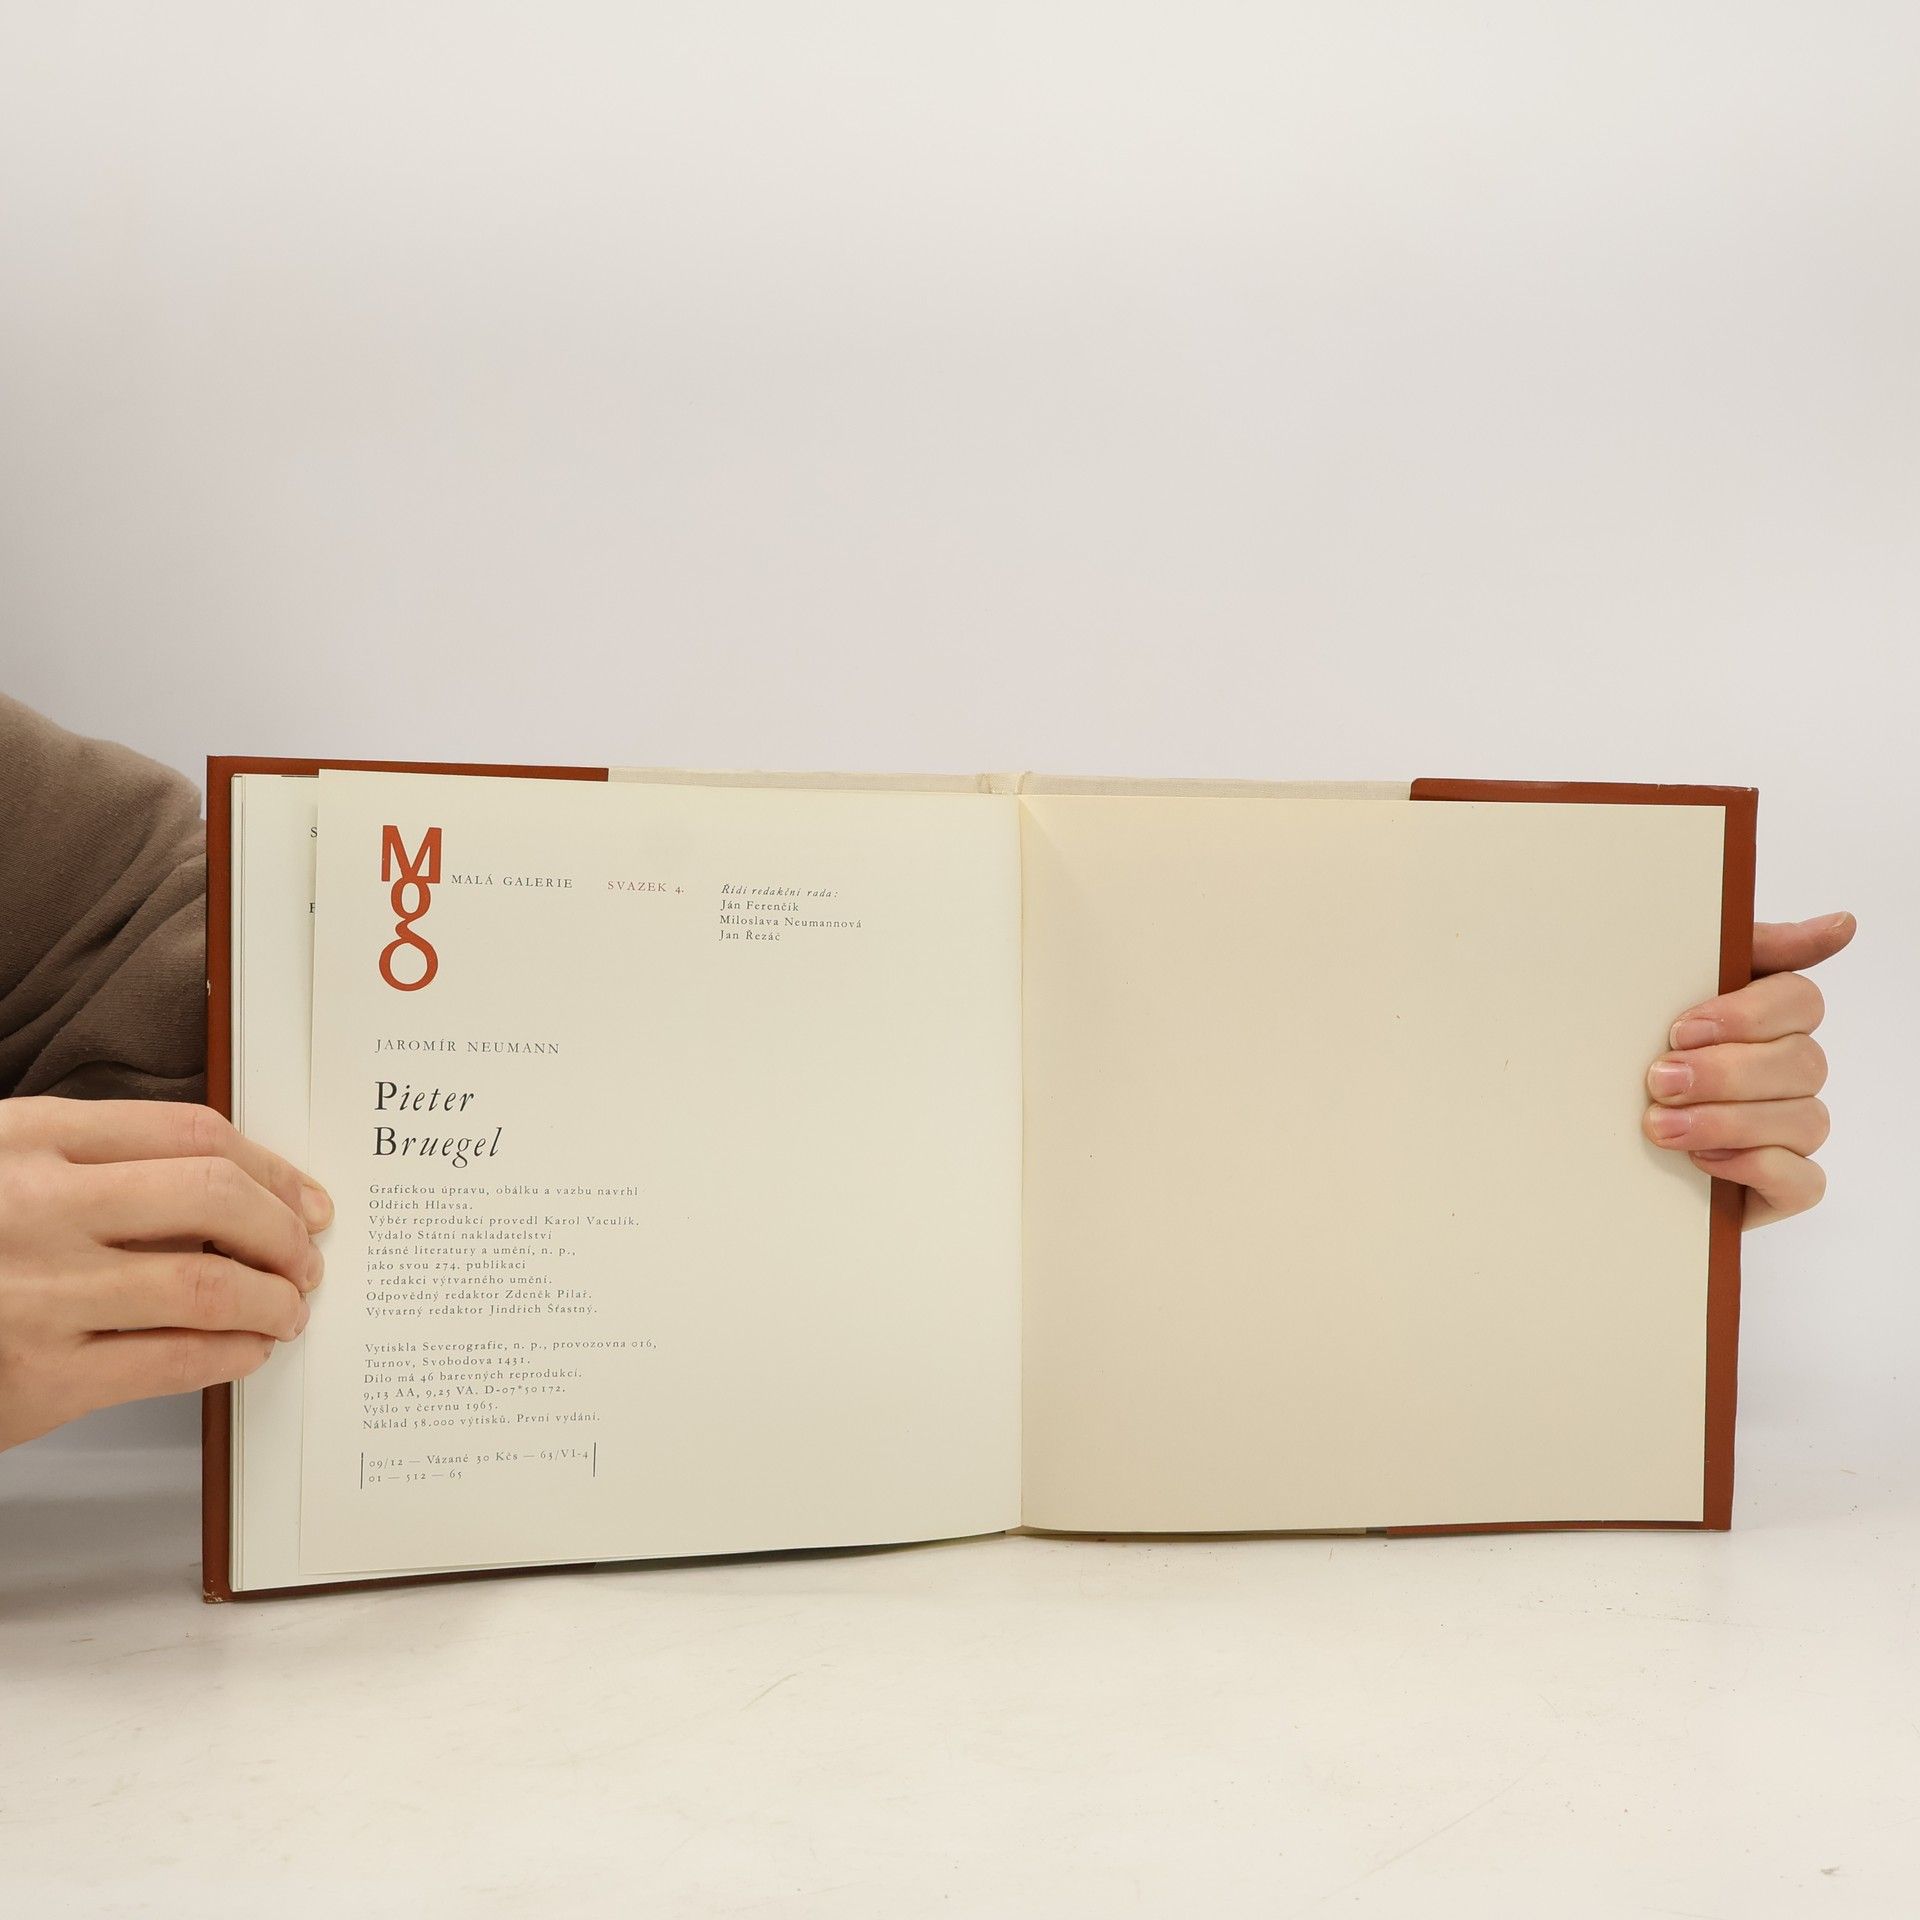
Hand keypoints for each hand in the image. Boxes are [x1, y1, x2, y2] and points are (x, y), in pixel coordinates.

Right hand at [0, 1098, 330, 1449]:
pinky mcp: (38, 1381)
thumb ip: (93, 1162)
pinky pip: (171, 1361)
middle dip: (283, 1230)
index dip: (270, 1167)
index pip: (191, 1135)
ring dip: (272, 1298)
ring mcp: (38, 1296)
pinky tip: (247, 1349)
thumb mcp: (3, 1166)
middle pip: (214, 1199)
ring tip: (288, 1306)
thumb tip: (227, 1189)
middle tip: (306, 1254)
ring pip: (206, 1285)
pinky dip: (230, 1355)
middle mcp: (37, 1210)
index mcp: (29, 1139)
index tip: (302, 1195)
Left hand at [1644, 912, 1854, 1227]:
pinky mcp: (1782, 1186)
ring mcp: (1789, 1131)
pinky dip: (1754, 1168)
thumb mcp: (1667, 991)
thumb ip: (1743, 950)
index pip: (1800, 1000)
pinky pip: (1803, 1181)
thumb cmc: (1636, 1053)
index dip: (1747, 1015)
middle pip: (1800, 1062)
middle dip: (1724, 1074)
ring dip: (1727, 1122)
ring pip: (1803, 1120)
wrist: (1591, 1137)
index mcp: (1767, 1019)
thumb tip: (1843, 923)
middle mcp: (1788, 1072)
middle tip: (1659, 1080)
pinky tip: (1702, 1162)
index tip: (1682, 1029)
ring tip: (1661, 1126)